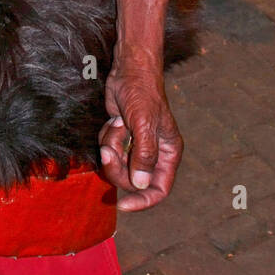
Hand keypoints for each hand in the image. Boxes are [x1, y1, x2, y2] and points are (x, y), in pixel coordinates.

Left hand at [99, 54, 182, 211]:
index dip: (142, 200)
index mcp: (168, 153)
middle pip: (132, 180)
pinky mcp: (122, 137)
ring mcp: (136, 145)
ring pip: (118, 166)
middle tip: (109, 150)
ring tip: (116, 125)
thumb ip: (144, 155)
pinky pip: (109, 151)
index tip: (123, 205)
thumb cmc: (142, 93)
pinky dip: (107, 137)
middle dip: (117, 166)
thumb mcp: (144, 124)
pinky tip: (114, 120)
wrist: (128, 70)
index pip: (159, 189)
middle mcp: (154, 153)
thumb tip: (141, 185)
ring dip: (111, 147)